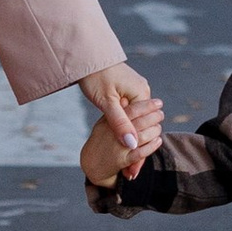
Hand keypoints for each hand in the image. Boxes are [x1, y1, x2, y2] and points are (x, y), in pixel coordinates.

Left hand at [78, 61, 162, 189]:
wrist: (86, 56)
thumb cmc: (96, 75)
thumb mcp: (107, 102)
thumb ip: (120, 124)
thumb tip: (132, 145)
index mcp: (142, 94)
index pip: (145, 129)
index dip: (139, 152)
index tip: (132, 171)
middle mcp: (142, 93)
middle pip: (142, 129)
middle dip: (136, 152)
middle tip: (129, 175)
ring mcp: (134, 93)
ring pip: (135, 125)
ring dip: (130, 144)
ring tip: (125, 167)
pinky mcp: (124, 94)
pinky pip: (128, 118)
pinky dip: (124, 132)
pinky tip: (120, 147)